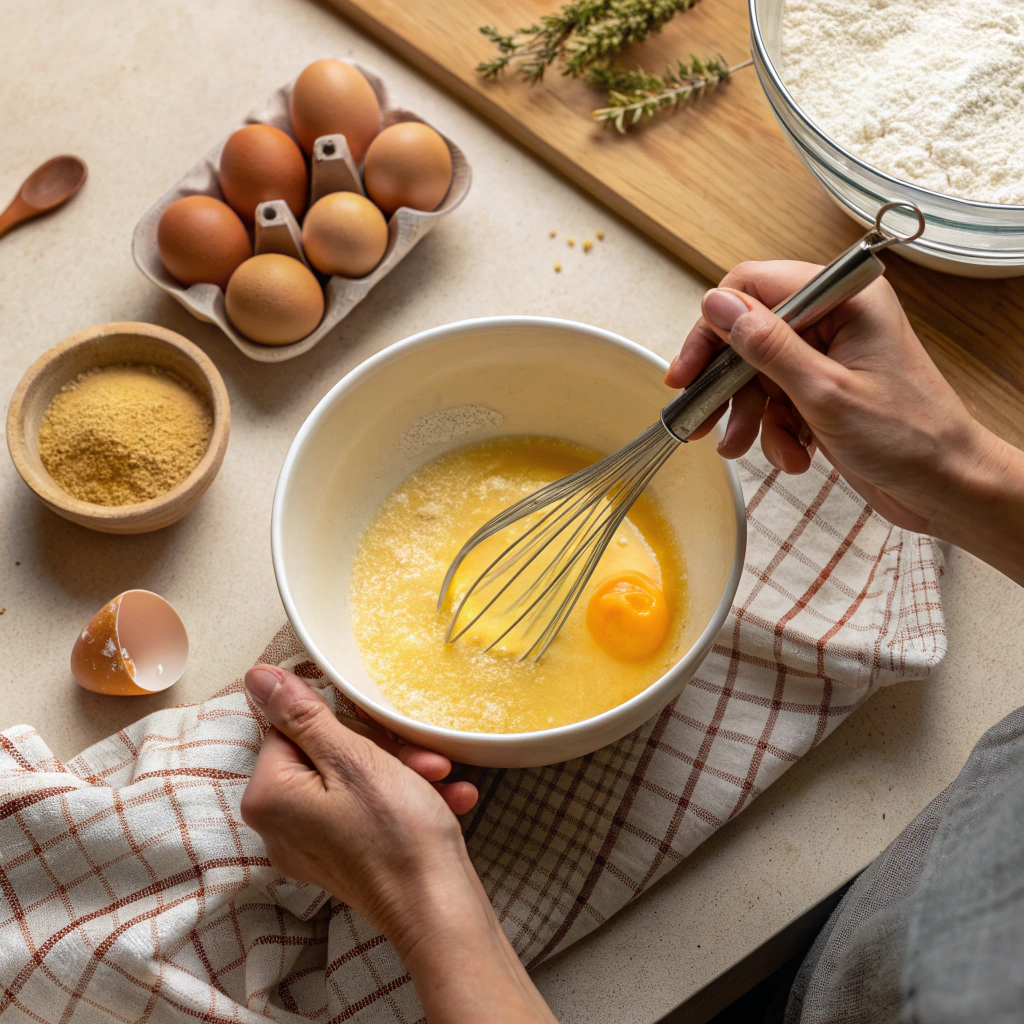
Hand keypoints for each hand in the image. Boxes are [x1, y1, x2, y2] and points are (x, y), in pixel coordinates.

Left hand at [241, 665, 555, 1022]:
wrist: (437, 909)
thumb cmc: (395, 834)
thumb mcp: (353, 758)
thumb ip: (303, 715)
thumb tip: (259, 676)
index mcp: (268, 795)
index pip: (292, 727)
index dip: (344, 721)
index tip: (383, 730)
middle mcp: (279, 823)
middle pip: (325, 753)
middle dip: (382, 748)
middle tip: (423, 758)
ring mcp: (309, 844)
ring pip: (353, 778)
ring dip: (401, 771)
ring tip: (439, 777)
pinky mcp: (339, 856)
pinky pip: (364, 809)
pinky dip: (402, 798)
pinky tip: (443, 797)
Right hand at [667, 261, 1023, 583]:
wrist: (947, 488)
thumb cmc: (910, 438)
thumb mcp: (825, 392)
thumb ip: (768, 346)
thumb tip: (717, 305)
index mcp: (845, 300)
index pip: (755, 287)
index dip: (714, 328)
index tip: (689, 372)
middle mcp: (835, 320)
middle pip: (749, 335)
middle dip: (726, 384)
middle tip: (699, 419)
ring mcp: (828, 357)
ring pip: (758, 375)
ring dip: (751, 417)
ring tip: (743, 449)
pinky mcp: (823, 391)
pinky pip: (777, 403)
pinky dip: (776, 433)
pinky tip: (795, 457)